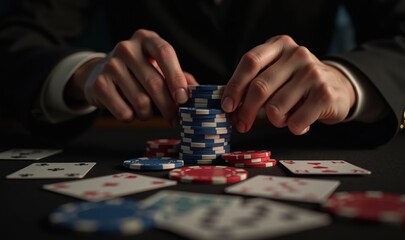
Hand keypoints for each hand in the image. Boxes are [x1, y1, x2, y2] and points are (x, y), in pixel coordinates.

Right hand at [66, 29, 196, 125]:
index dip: (176, 77)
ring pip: (141, 102)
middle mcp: (127, 48)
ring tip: (147, 111)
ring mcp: (110, 65)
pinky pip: (124, 112)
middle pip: (154, 83)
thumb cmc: (138, 71)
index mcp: (146, 39)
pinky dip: (132, 117)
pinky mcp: (98, 84)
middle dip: (169, 107)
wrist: (99, 72)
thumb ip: (180, 77)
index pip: (165, 53)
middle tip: (175, 119)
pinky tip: (130, 110)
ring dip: (148, 114)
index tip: (183, 98)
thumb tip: (199, 92)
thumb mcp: (158, 66)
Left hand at [221, 35, 355, 134]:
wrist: (338, 86)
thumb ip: (253, 83)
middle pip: (259, 88)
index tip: (227, 106)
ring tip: (285, 118)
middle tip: (242, 124)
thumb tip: (228, 107)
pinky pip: (295, 122)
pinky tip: (301, 122)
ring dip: (275, 121)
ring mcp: (312, 73)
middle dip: (246, 112)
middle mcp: (297, 55)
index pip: (250, 62)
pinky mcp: (324, 94)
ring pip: (275, 109)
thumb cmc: (297, 83)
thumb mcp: (276, 73)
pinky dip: (294, 128)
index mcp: (279, 46)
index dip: (234, 86)